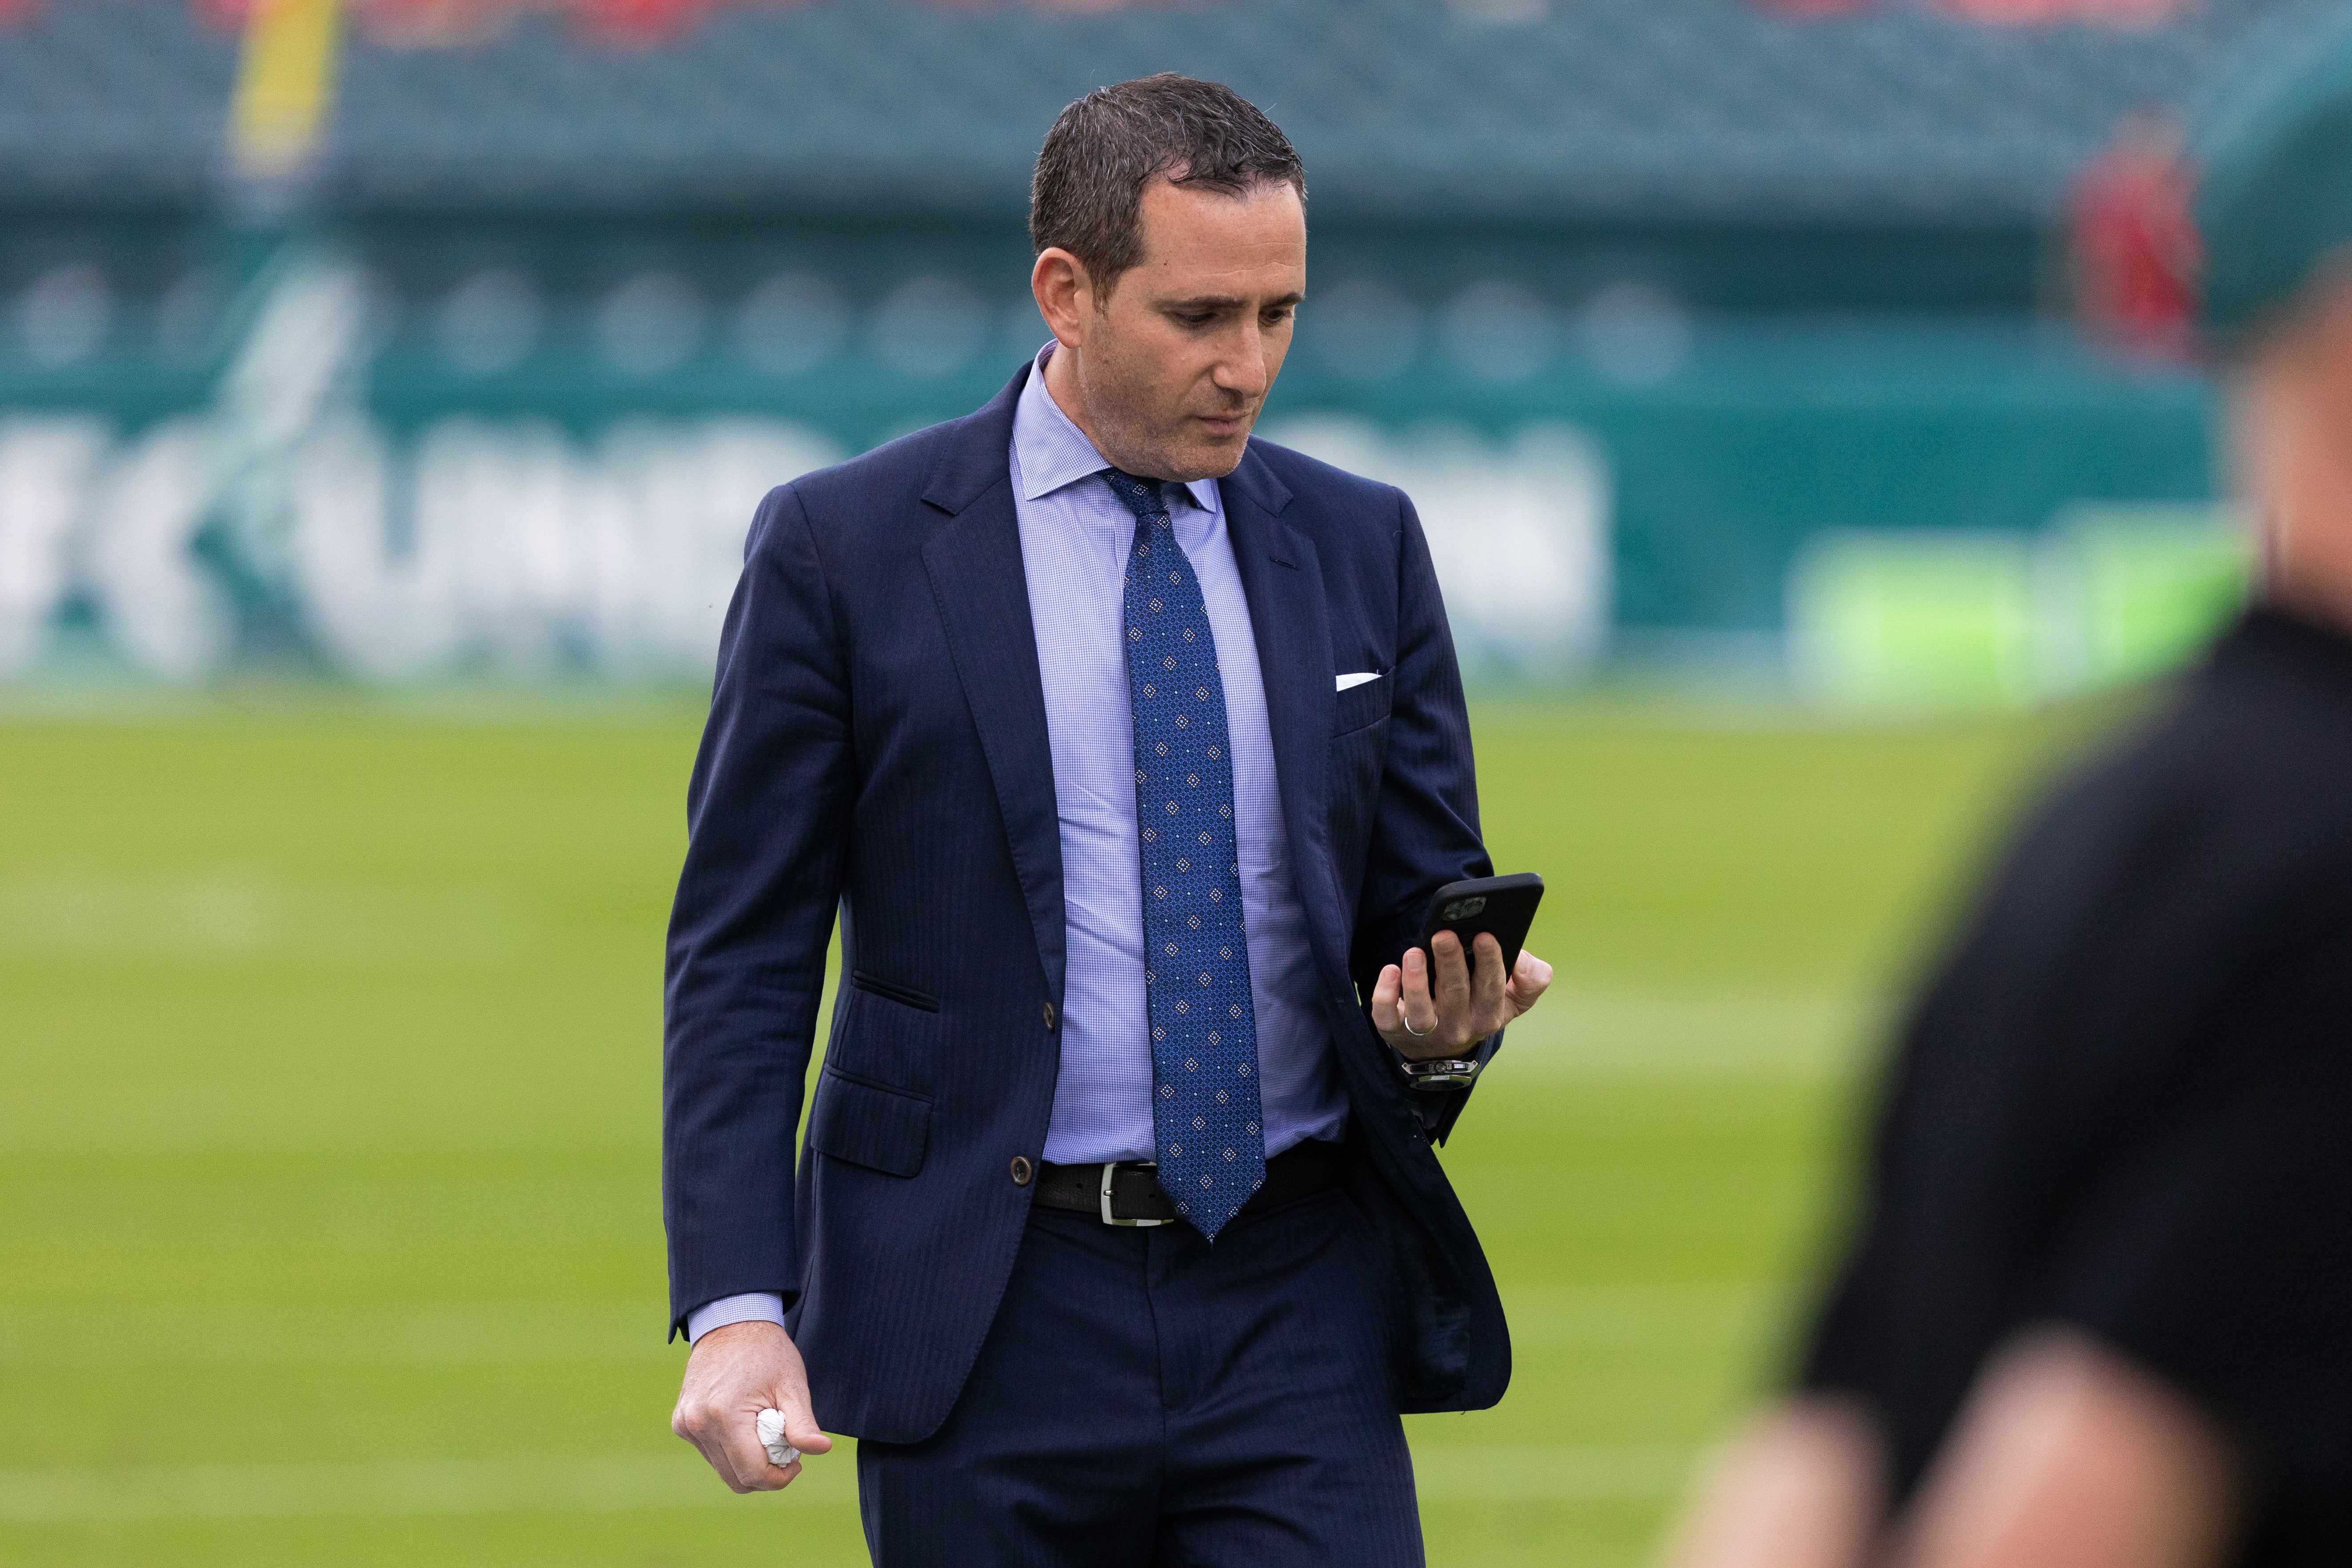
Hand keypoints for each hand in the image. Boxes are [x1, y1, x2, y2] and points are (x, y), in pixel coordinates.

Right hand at [671, 1320, 832, 1492]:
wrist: (731, 1322)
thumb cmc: (767, 1353)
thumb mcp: (791, 1385)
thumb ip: (803, 1423)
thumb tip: (822, 1449)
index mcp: (724, 1415)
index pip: (751, 1472)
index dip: (779, 1479)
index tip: (796, 1464)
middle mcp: (698, 1423)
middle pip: (735, 1478)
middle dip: (765, 1474)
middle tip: (784, 1452)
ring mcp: (685, 1424)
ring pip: (722, 1469)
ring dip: (747, 1463)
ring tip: (766, 1434)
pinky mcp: (681, 1423)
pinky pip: (710, 1453)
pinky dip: (731, 1450)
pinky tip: (745, 1427)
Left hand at [1371, 931, 1551, 1059]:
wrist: (1445, 1052)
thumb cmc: (1479, 1007)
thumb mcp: (1513, 999)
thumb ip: (1531, 979)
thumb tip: (1523, 962)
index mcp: (1489, 1015)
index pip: (1491, 988)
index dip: (1489, 962)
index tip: (1484, 935)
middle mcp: (1458, 1028)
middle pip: (1455, 995)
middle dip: (1450, 963)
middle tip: (1444, 935)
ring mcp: (1425, 1033)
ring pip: (1421, 1011)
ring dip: (1417, 981)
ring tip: (1414, 951)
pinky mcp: (1394, 1032)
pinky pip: (1387, 1018)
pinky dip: (1385, 995)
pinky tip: (1390, 971)